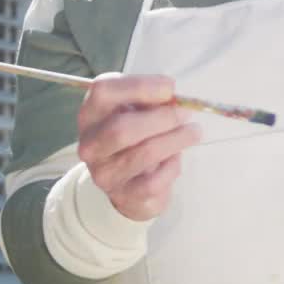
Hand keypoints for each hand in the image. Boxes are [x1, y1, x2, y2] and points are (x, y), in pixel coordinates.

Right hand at [76, 73, 200, 220]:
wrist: (129, 183)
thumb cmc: (135, 136)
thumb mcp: (135, 111)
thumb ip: (149, 100)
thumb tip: (173, 96)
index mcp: (90, 114)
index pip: (103, 91)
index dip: (139, 86)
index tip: (170, 87)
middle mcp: (90, 145)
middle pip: (121, 129)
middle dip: (161, 118)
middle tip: (186, 113)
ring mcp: (104, 173)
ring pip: (143, 154)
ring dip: (174, 140)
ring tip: (193, 132)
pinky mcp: (124, 196)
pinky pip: (154, 181)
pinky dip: (172, 167)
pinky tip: (176, 158)